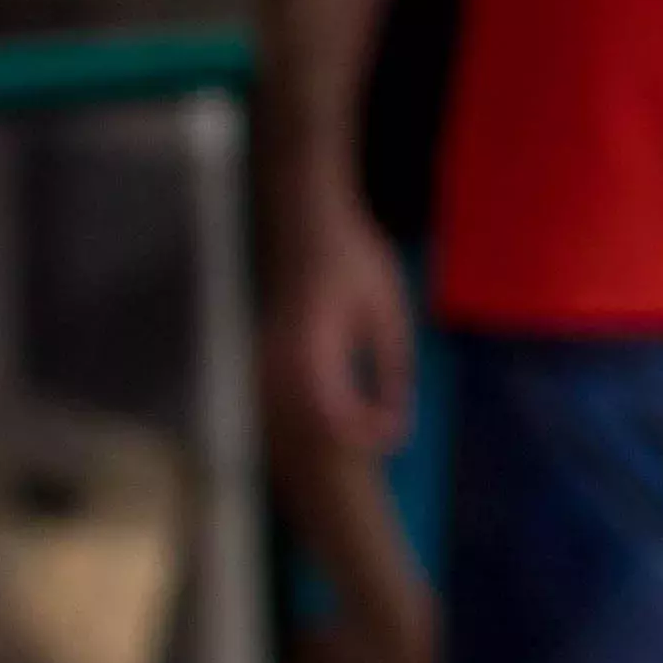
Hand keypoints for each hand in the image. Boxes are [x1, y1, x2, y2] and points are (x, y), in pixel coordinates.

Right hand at [263, 197, 418, 465]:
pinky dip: (316, 414)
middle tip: (389, 430)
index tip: (396, 433)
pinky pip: (286, 402)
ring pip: (292, 420)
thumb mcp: (388, 314)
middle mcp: (278, 361)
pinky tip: (346, 406)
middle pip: (307, 428)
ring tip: (373, 420)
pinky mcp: (265, 358)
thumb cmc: (354, 259)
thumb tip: (398, 420)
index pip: (332, 416)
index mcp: (311, 349)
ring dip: (330, 432)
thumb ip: (392, 369)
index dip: (365, 435)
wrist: (309, 223)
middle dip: (350, 439)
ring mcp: (265, 361)